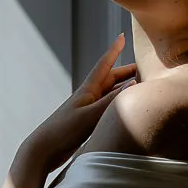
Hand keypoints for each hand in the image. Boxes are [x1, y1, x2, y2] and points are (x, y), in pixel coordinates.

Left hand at [18, 33, 137, 177]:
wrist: (43, 150)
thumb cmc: (64, 131)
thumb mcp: (90, 116)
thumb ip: (111, 102)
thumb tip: (133, 86)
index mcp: (87, 90)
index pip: (104, 65)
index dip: (114, 50)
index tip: (122, 37)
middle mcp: (87, 97)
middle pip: (110, 79)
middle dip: (127, 72)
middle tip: (144, 69)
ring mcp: (86, 110)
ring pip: (110, 94)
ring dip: (124, 89)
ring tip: (139, 88)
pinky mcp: (86, 123)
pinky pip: (107, 109)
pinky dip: (118, 105)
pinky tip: (123, 111)